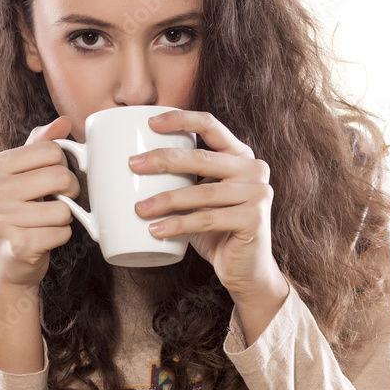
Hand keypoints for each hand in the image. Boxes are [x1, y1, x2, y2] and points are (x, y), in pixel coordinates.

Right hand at [0, 116, 79, 290]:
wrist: (3, 265)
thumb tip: (64, 121)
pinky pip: (62, 232)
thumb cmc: (17, 214)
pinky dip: (60, 237)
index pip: (52, 150)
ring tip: (45, 222)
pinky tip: (43, 239)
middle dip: (70, 190)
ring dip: (64, 218)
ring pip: (65, 208)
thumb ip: (39, 145)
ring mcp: (3, 219)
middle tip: (57, 200)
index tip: (51, 179)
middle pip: (61, 176)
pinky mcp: (18, 245)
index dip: (62, 165)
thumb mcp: (21, 175)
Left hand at [128, 109, 287, 302]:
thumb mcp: (199, 197)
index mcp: (239, 155)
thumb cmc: (215, 230)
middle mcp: (253, 168)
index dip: (181, 119)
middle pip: (201, 157)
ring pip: (201, 192)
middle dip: (162, 159)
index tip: (150, 122)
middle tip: (132, 165)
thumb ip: (181, 179)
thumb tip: (131, 165)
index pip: (210, 125)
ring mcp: (258, 192)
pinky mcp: (254, 218)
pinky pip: (207, 219)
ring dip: (165, 200)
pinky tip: (156, 230)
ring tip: (138, 208)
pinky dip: (178, 225)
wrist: (245, 269)